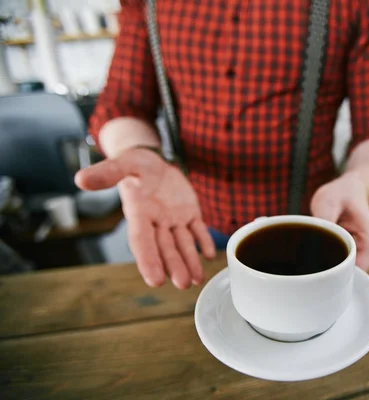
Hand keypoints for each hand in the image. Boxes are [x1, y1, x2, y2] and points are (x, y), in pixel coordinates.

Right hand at [75, 148, 214, 288]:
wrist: (152, 160)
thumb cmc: (134, 163)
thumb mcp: (122, 163)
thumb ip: (106, 173)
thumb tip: (80, 179)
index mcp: (138, 213)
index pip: (142, 241)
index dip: (148, 260)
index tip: (155, 280)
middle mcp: (155, 221)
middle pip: (165, 248)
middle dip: (174, 266)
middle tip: (183, 284)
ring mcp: (173, 219)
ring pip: (182, 244)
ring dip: (190, 261)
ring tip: (196, 280)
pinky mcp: (189, 213)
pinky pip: (197, 229)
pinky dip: (203, 241)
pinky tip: (210, 255)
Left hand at [310, 172, 368, 269]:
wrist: (350, 187)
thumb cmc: (342, 192)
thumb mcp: (328, 202)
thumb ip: (323, 224)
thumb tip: (312, 244)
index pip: (355, 274)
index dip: (336, 278)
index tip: (315, 276)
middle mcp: (367, 251)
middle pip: (348, 277)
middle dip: (328, 276)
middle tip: (305, 271)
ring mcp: (359, 252)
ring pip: (342, 271)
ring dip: (326, 268)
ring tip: (307, 262)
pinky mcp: (349, 251)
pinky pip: (337, 263)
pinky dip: (326, 261)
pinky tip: (312, 256)